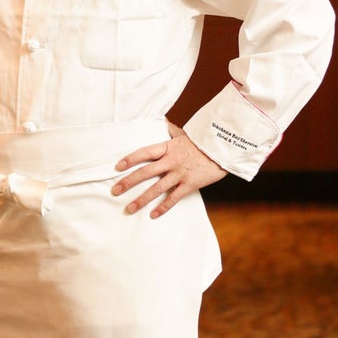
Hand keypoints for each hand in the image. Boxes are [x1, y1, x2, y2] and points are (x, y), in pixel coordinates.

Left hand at [111, 128, 226, 218]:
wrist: (223, 149)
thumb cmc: (203, 141)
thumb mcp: (185, 134)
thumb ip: (172, 131)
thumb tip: (164, 122)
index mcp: (167, 147)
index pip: (144, 153)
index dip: (130, 159)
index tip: (117, 167)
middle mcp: (170, 161)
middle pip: (145, 172)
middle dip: (128, 182)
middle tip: (115, 191)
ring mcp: (179, 174)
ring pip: (156, 188)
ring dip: (141, 199)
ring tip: (129, 208)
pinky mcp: (190, 184)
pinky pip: (173, 198)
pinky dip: (163, 207)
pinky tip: (153, 215)